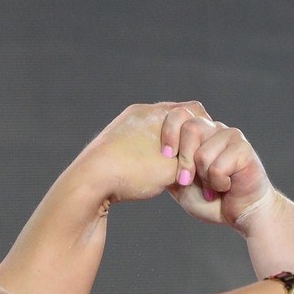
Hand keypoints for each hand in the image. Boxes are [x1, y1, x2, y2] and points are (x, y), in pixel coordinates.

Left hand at [68, 102, 203, 205]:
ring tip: (173, 169)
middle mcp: (138, 113)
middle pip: (175, 120)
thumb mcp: (172, 168)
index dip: (205, 131)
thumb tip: (202, 162)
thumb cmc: (132, 172)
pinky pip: (141, 142)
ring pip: (157, 132)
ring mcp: (124, 126)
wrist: (88, 182)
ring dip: (170, 148)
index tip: (205, 151)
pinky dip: (152, 154)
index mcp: (154, 112)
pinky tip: (151, 172)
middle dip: (187, 140)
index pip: (193, 111)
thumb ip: (191, 160)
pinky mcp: (113, 142)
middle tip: (193, 160)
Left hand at [157, 107, 274, 231]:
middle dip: (184, 160)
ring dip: (204, 179)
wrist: (240, 213)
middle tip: (186, 181)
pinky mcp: (244, 149)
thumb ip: (167, 167)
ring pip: (203, 153)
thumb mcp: (180, 185)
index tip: (164, 156)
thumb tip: (147, 154)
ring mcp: (230, 136)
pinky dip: (218, 183)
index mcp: (197, 133)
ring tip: (212, 188)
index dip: (168, 133)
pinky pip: (219, 166)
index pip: (178, 115)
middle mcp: (214, 129)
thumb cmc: (211, 200)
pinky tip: (227, 186)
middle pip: (190, 127)